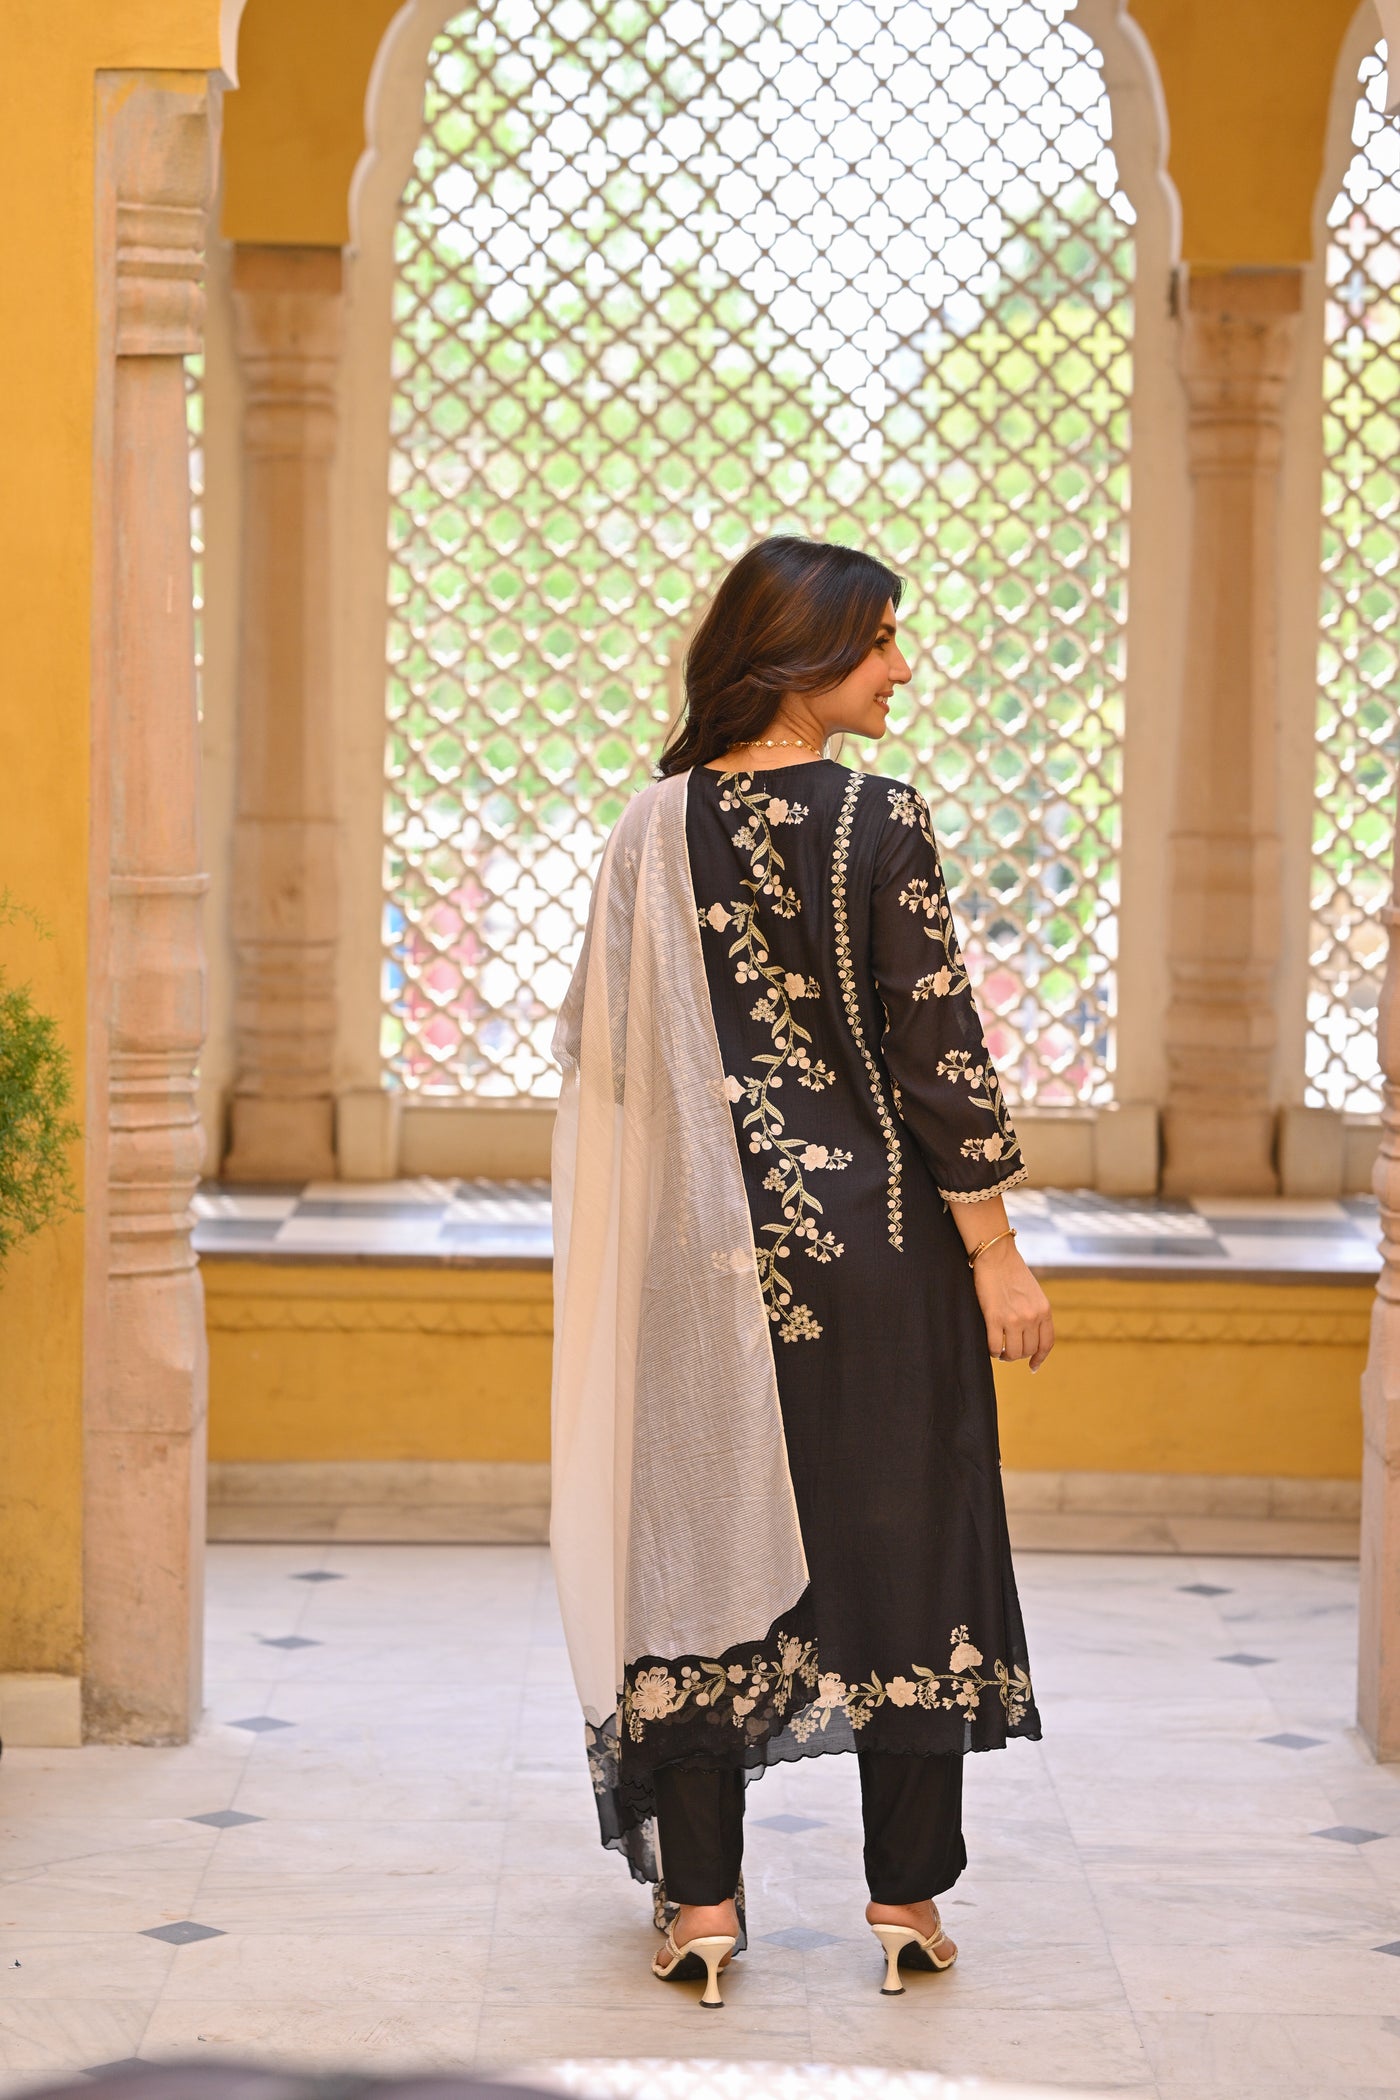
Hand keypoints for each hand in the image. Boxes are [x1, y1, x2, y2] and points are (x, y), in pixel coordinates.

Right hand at [971, 1237, 1053, 1370]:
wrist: (996, 1256)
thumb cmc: (1012, 1271)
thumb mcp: (1034, 1293)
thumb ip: (1035, 1312)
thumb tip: (1030, 1335)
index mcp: (1044, 1310)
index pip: (1046, 1343)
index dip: (1040, 1358)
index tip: (1033, 1365)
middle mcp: (1032, 1317)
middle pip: (1028, 1350)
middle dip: (1019, 1355)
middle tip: (1009, 1351)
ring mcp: (1013, 1319)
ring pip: (1012, 1352)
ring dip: (1006, 1355)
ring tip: (1000, 1351)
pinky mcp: (994, 1318)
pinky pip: (994, 1346)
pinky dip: (993, 1351)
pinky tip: (992, 1347)